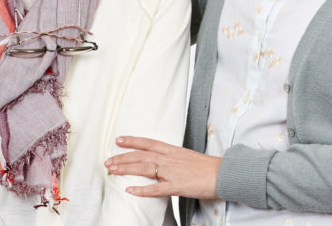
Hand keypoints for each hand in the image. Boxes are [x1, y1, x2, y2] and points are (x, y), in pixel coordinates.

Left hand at [104, 136, 220, 199]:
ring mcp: (173, 172)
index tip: (118, 140)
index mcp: (173, 150)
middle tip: (108, 161)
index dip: (132, 141)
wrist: (224, 174)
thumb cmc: (208, 167)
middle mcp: (170, 159)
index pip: (148, 143)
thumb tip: (161, 161)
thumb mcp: (187, 157)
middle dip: (123, 157)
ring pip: (145, 168)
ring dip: (127, 169)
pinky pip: (157, 189)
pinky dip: (143, 189)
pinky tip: (131, 190)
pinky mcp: (178, 186)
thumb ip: (173, 158)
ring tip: (112, 171)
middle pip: (141, 156)